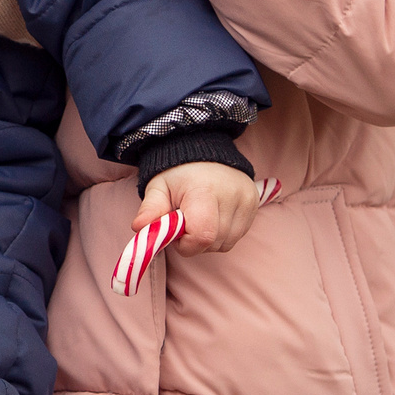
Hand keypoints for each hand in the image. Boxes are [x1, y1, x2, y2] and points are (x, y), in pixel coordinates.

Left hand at [135, 162, 260, 254]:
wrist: (204, 150)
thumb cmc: (178, 172)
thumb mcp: (158, 187)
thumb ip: (150, 209)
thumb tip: (139, 228)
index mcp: (204, 190)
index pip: (201, 235)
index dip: (185, 243)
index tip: (175, 233)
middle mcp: (232, 196)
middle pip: (213, 243)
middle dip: (194, 242)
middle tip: (184, 222)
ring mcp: (247, 201)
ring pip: (226, 244)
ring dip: (209, 240)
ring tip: (198, 218)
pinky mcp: (255, 205)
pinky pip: (237, 237)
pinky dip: (222, 235)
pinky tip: (213, 217)